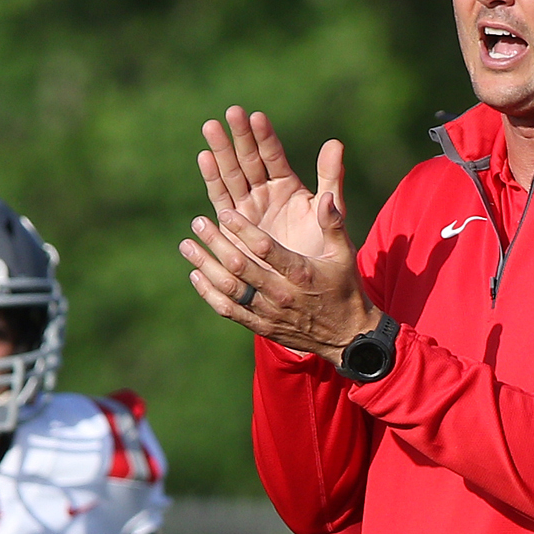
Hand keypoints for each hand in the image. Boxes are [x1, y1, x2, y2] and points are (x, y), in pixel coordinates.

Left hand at [182, 109, 377, 360]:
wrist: (346, 337)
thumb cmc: (344, 288)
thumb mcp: (344, 254)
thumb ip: (333, 224)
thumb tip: (326, 196)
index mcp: (301, 273)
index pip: (266, 249)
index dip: (243, 230)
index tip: (224, 212)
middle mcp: (281, 293)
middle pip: (240, 267)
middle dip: (215, 242)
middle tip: (197, 222)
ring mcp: (268, 312)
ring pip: (229, 289)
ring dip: (205, 266)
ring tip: (187, 245)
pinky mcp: (261, 326)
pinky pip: (229, 311)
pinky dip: (209, 294)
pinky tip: (196, 275)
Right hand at [197, 107, 353, 263]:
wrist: (309, 286)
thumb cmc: (323, 249)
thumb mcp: (332, 211)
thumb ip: (331, 177)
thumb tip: (336, 142)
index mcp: (288, 186)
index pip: (274, 155)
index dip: (265, 137)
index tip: (257, 116)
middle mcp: (265, 193)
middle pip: (249, 160)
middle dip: (239, 137)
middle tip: (231, 112)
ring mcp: (248, 208)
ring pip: (232, 174)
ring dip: (221, 152)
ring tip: (211, 127)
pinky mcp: (233, 225)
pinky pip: (222, 198)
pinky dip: (213, 179)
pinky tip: (205, 157)